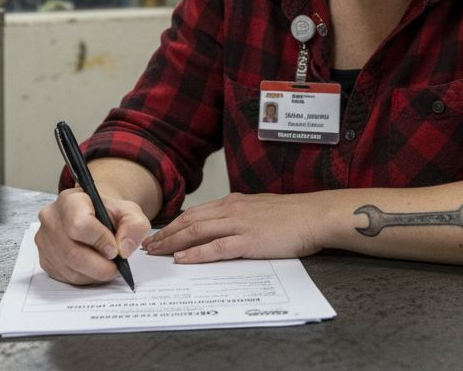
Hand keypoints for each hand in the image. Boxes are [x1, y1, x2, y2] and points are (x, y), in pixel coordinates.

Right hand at [35, 188, 149, 284]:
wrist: (95, 215)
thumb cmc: (109, 213)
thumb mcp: (129, 212)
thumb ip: (134, 226)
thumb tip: (123, 249)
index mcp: (71, 200)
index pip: (80, 225)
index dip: (100, 241)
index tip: (114, 249)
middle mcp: (52, 218)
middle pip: (72, 253)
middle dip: (100, 265)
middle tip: (115, 266)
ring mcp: (44, 240)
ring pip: (69, 268)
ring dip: (94, 274)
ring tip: (107, 266)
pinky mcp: (45, 258)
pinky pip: (64, 276)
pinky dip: (84, 278)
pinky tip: (93, 268)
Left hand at [142, 192, 324, 263]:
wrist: (314, 216)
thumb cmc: (292, 215)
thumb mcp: (260, 209)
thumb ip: (240, 215)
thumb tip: (224, 226)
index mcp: (234, 203)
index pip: (195, 212)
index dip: (174, 224)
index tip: (159, 234)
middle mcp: (232, 210)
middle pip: (189, 221)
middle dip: (166, 234)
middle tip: (148, 245)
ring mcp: (239, 225)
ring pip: (197, 232)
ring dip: (173, 243)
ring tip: (157, 253)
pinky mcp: (249, 241)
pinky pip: (216, 248)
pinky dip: (196, 254)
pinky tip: (182, 260)